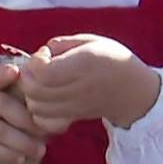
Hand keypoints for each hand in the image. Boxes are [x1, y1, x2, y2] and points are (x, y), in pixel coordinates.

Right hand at [0, 64, 44, 163]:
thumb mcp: (1, 107)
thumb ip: (21, 99)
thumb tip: (53, 94)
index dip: (5, 74)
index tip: (19, 73)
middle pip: (2, 104)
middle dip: (27, 119)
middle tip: (46, 133)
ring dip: (22, 142)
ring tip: (40, 151)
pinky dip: (8, 154)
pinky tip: (22, 160)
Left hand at [18, 34, 160, 133]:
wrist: (134, 91)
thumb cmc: (113, 60)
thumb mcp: (92, 41)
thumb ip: (64, 43)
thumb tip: (43, 53)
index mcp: (84, 65)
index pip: (45, 73)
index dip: (36, 62)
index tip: (45, 54)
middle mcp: (78, 89)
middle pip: (36, 92)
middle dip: (28, 76)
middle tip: (37, 67)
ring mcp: (75, 107)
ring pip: (36, 108)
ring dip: (30, 93)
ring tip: (40, 81)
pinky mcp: (73, 118)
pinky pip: (45, 122)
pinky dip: (38, 112)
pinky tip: (45, 99)